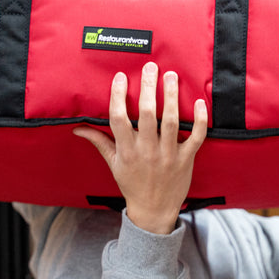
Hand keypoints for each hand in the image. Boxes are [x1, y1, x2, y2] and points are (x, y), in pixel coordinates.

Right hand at [73, 61, 207, 233]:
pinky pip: (196, 137)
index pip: (119, 119)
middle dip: (148, 88)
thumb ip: (99, 142)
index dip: (119, 96)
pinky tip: (198, 101)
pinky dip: (199, 120)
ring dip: (171, 97)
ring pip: (172, 121)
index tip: (121, 77)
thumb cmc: (132, 184)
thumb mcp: (113, 164)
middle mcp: (147, 151)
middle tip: (150, 67)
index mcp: (127, 151)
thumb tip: (78, 128)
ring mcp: (168, 155)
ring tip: (171, 76)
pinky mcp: (186, 159)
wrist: (154, 211)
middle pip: (147, 114)